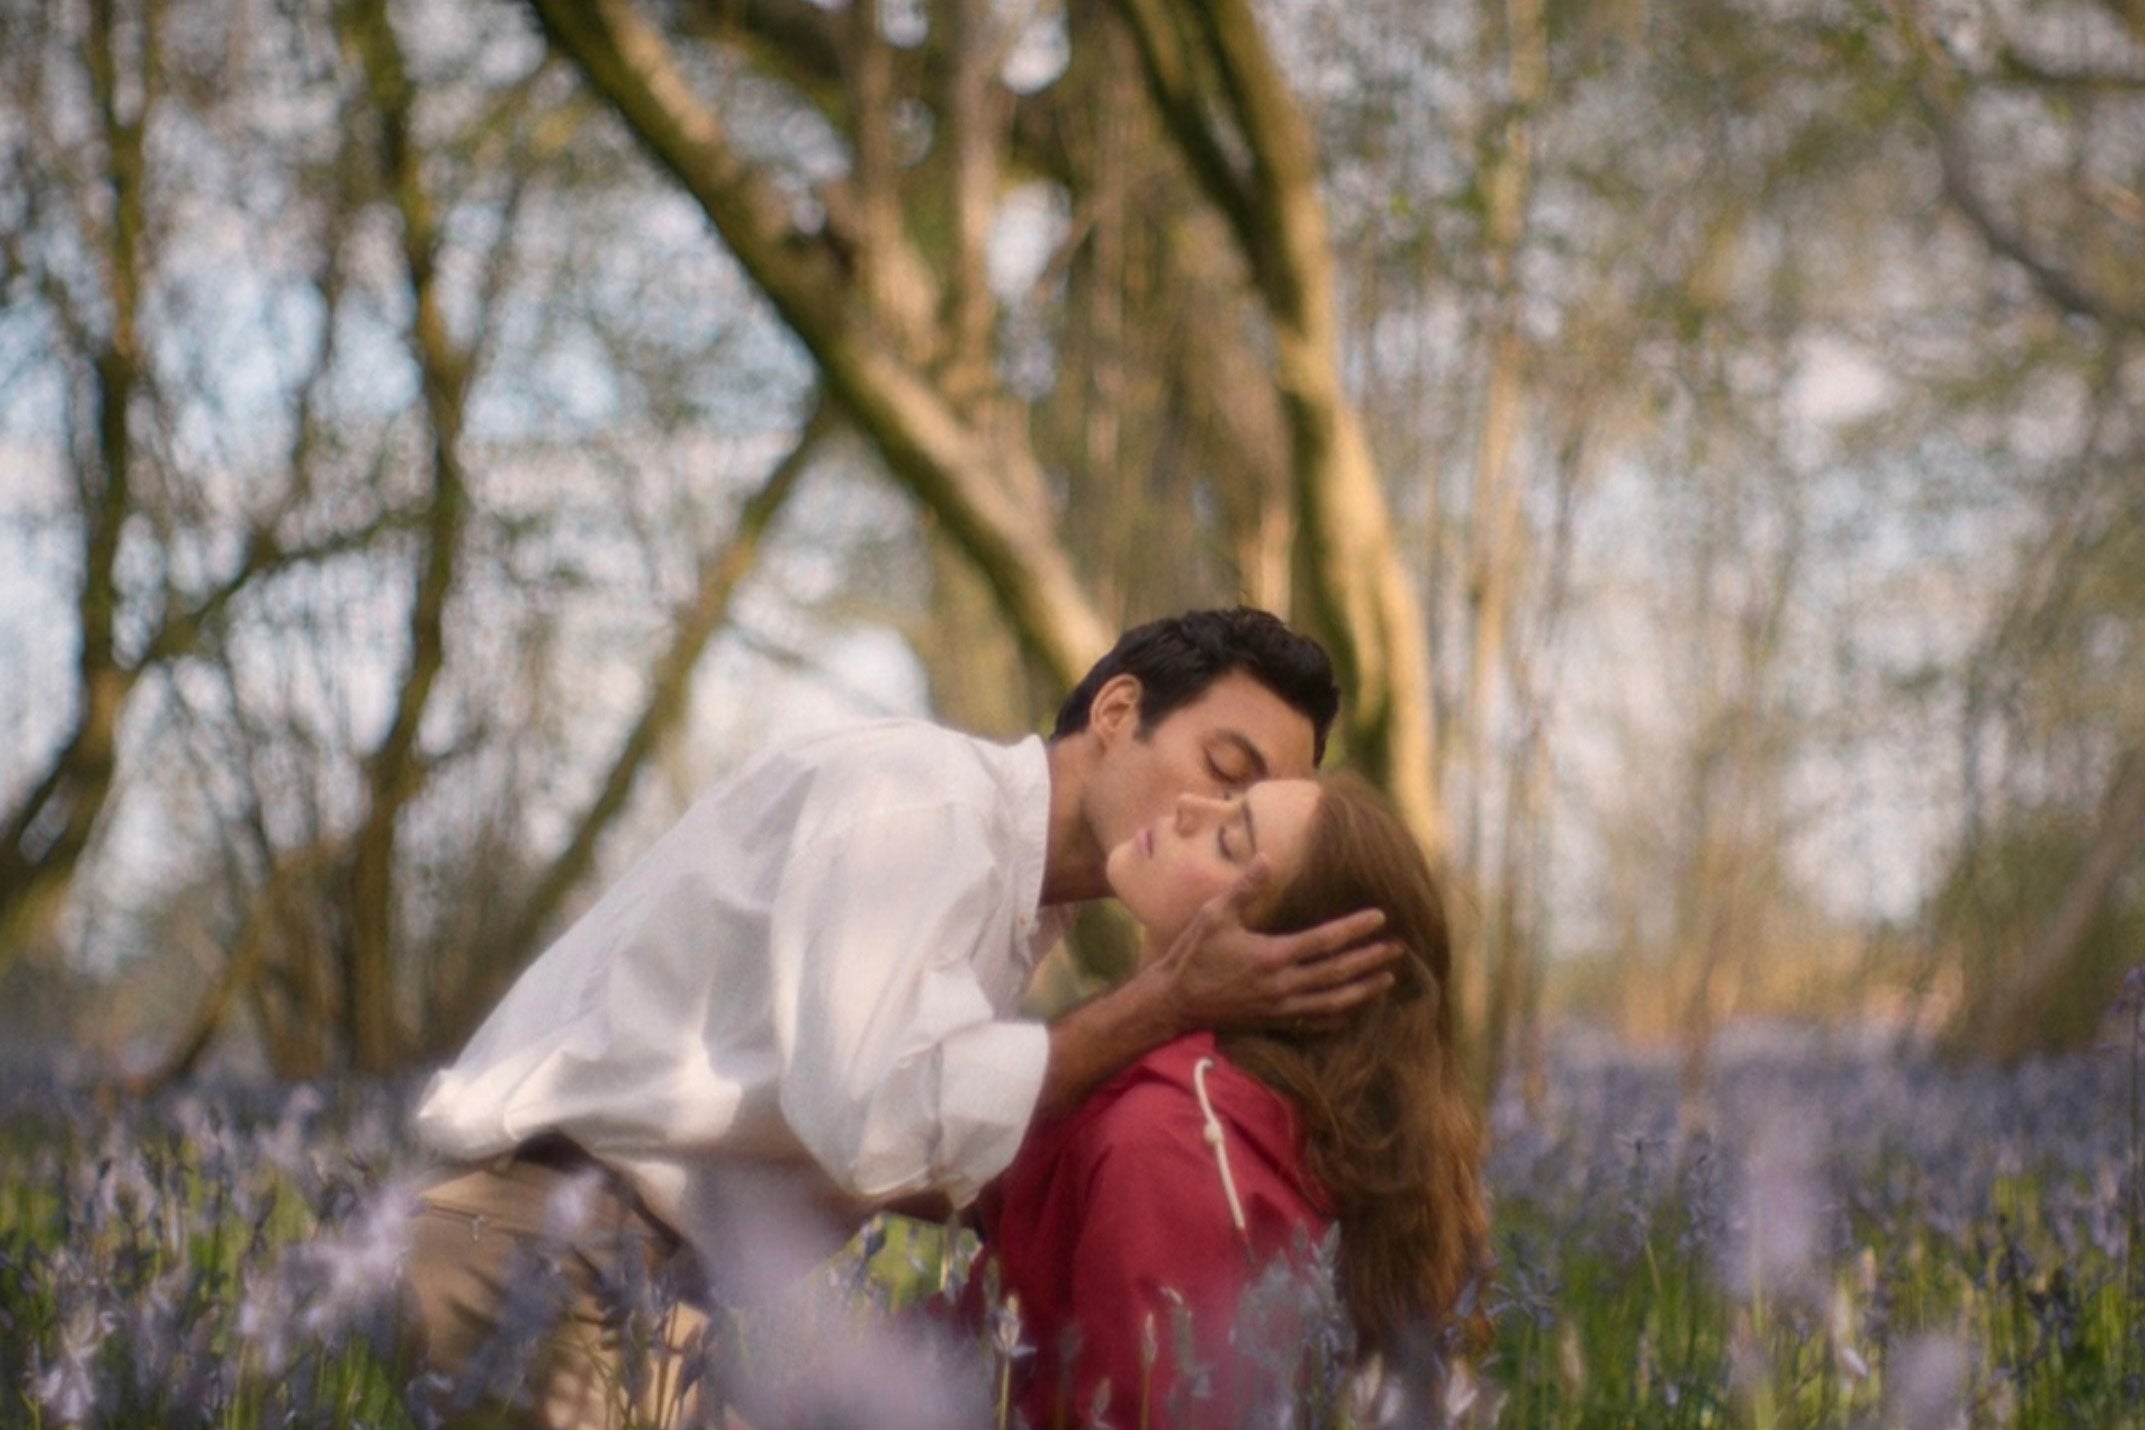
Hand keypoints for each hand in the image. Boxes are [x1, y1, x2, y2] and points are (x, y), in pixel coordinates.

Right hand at [1145, 855, 1398, 1034]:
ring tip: (1388, 979)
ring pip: (1332, 1001)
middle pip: (1337, 972)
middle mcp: (1282, 984)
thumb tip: (1268, 857)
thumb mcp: (1214, 914)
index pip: (1324, 941)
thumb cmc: (1193, 954)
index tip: (1379, 918)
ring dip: (1363, 990)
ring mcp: (1280, 1007)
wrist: (1175, 1001)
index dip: (1354, 929)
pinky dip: (1338, 1017)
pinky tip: (1354, 1010)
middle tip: (1397, 949)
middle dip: (1369, 960)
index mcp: (1271, 955)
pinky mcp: (1274, 1022)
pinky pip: (1314, 1023)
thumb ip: (1245, 888)